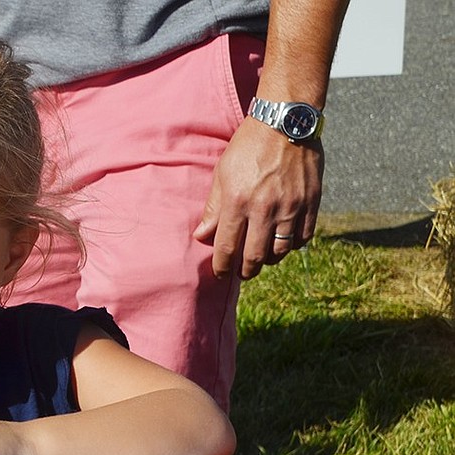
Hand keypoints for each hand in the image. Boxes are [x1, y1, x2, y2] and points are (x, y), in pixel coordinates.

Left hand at [194, 118, 323, 279]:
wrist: (285, 121)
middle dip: (246, 270)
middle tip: (242, 272)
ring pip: (280, 251)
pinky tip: (284, 242)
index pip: (227, 247)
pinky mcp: (311, 201)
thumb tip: (202, 236)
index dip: (222, 266)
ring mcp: (291, 206)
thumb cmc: (248, 146)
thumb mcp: (222, 173)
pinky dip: (292, 245)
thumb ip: (213, 208)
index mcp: (238, 202)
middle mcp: (265, 208)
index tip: (220, 273)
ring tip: (262, 258)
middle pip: (255, 257)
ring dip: (269, 260)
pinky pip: (303, 237)